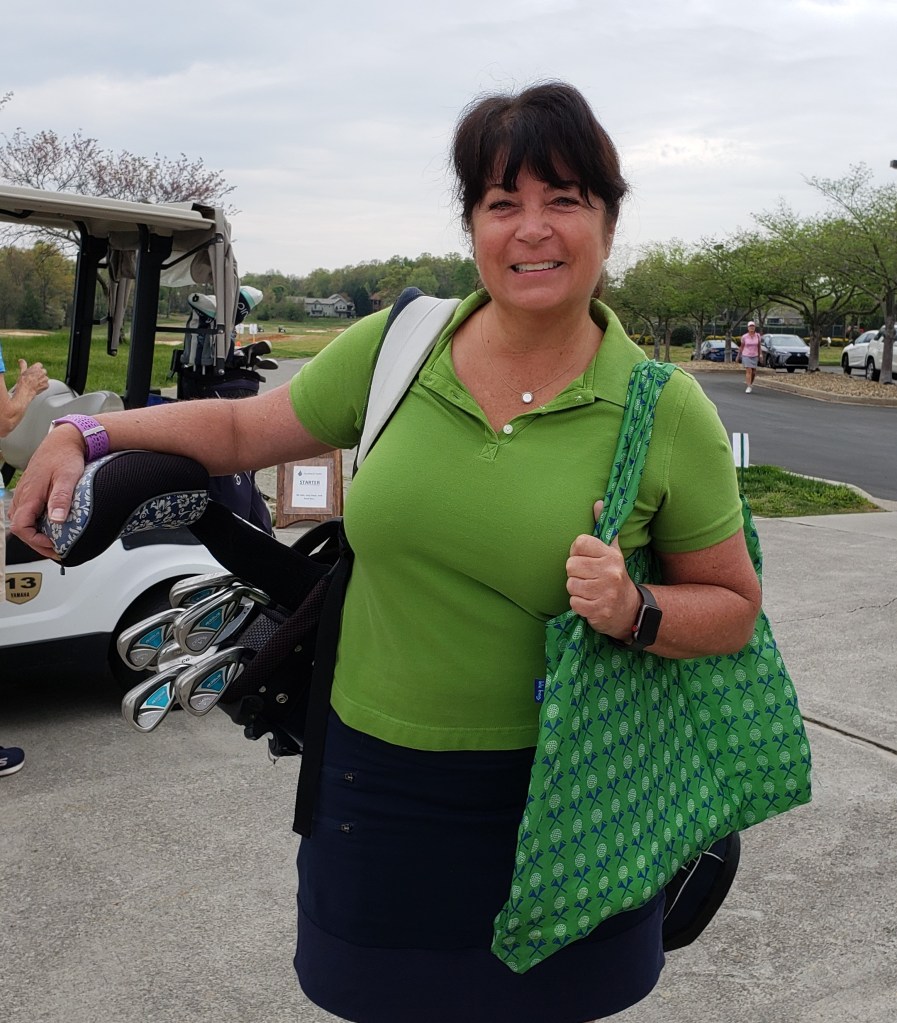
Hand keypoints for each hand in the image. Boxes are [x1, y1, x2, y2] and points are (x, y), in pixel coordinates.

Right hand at [9, 427, 85, 559]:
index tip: (53, 545)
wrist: (64, 441)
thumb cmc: (65, 456)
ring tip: (53, 542)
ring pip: (21, 521)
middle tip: (56, 550)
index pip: (20, 527)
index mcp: (29, 494)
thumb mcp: (67, 477)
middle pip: (19, 528)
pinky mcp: (30, 492)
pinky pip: (26, 513)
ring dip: (35, 534)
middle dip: (36, 542)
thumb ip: (61, 498)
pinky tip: (50, 527)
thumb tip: (56, 519)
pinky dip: (35, 524)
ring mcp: (24, 494)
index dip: (35, 541)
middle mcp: (23, 495)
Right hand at [16, 359, 48, 396]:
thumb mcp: (22, 372)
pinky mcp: (47, 385)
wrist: (25, 390)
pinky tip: (37, 387)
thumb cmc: (23, 381)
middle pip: (43, 371)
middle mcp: (42, 372)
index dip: (36, 369)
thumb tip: (21, 360)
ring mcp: (45, 379)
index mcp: (36, 367)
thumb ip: (23, 365)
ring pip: (45, 378)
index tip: (34, 372)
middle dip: (40, 374)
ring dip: (42, 380)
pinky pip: (46, 384)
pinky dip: (43, 386)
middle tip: (34, 378)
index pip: (39, 365)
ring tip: (35, 383)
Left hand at [565, 500, 640, 639]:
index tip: (585, 559)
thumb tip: (598, 503)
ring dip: (576, 589)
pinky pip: (574, 602)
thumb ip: (604, 528)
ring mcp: (605, 592)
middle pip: (571, 565)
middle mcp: (610, 572)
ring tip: (589, 590)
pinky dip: (579, 604)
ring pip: (571, 584)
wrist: (630, 608)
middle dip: (575, 572)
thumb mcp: (612, 551)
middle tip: (587, 577)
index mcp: (611, 555)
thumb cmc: (614, 576)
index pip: (579, 543)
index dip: (576, 552)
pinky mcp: (599, 610)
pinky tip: (590, 602)